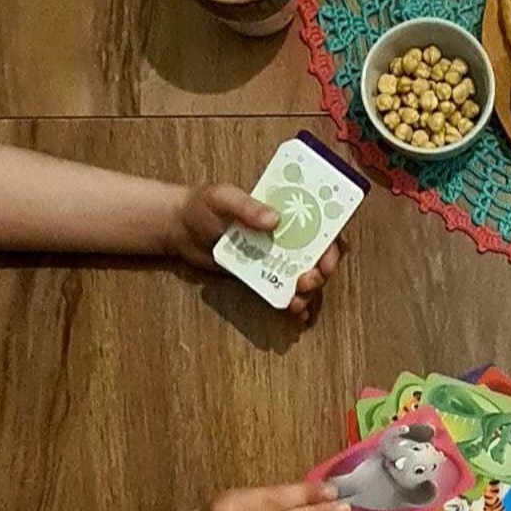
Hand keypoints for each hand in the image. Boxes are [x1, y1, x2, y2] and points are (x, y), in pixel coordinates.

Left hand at [170, 183, 341, 322]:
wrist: (179, 230)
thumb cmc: (201, 205)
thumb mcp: (222, 197)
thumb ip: (247, 206)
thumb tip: (275, 220)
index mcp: (286, 211)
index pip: (322, 224)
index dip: (332, 243)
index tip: (325, 259)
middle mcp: (287, 235)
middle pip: (319, 255)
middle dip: (320, 273)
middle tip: (306, 281)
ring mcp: (276, 257)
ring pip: (305, 277)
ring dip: (309, 293)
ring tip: (295, 303)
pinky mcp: (262, 275)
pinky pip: (284, 290)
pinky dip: (295, 303)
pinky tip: (295, 313)